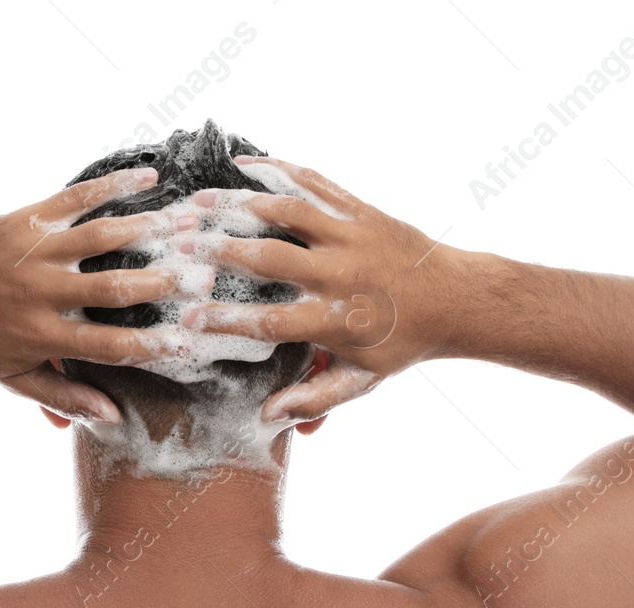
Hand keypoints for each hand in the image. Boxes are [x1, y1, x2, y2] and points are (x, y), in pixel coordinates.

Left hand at [0, 166, 206, 422]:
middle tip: (205, 276)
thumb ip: (63, 397)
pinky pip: (75, 199)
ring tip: (190, 224)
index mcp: (43, 337)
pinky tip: (150, 177)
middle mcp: (41, 293)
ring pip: (101, 237)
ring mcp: (34, 252)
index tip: (192, 342)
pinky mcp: (26, 220)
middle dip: (162, 283)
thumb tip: (113, 417)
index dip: (152, 346)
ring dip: (149, 229)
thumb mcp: (14, 379)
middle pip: (113, 288)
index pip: (108, 347)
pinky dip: (113, 185)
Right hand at [180, 156, 461, 421]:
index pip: (273, 323)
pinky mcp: (360, 210)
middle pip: (272, 259)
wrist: (456, 299)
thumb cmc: (401, 344)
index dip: (228, 321)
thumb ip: (315, 399)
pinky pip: (315, 183)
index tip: (187, 320)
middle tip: (177, 245)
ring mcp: (352, 236)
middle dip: (221, 250)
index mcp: (340, 321)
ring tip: (197, 201)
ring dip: (239, 203)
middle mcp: (343, 275)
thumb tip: (269, 417)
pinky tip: (242, 163)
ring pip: (288, 212)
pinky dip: (279, 169)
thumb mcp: (363, 381)